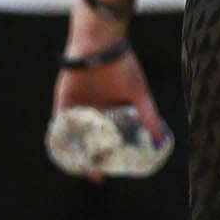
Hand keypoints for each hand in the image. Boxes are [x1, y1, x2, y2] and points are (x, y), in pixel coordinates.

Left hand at [53, 17, 165, 182]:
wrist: (100, 45)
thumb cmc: (123, 66)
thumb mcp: (139, 94)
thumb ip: (149, 116)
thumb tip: (161, 140)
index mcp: (110, 111)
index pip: (107, 139)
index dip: (108, 155)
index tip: (111, 172)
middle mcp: (92, 112)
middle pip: (88, 141)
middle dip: (91, 158)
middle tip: (96, 174)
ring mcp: (76, 108)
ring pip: (72, 135)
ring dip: (74, 151)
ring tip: (80, 168)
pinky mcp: (62, 102)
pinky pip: (58, 123)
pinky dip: (59, 136)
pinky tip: (63, 150)